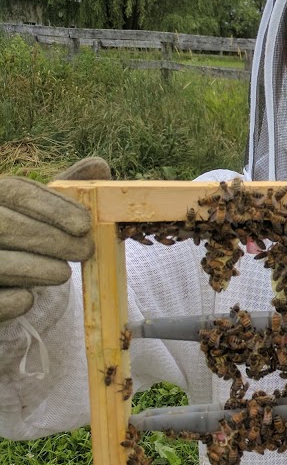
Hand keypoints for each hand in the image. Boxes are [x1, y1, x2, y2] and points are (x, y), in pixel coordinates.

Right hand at [0, 157, 110, 321]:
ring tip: (63, 274)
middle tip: (85, 251)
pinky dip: (9, 300)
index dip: (51, 207)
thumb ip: (66, 190)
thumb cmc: (21, 237)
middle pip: (4, 224)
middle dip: (49, 239)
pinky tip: (28, 299)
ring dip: (35, 268)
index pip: (16, 191)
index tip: (85, 224)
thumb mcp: (39, 211)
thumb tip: (99, 165)